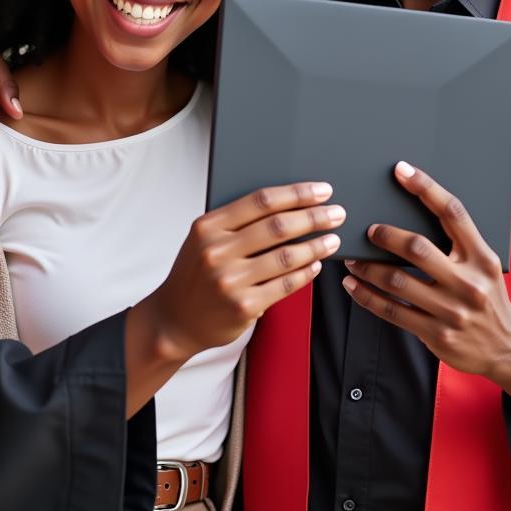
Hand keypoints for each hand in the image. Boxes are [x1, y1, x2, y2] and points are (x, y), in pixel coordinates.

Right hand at [141, 182, 344, 363]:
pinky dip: (306, 273)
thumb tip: (289, 207)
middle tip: (336, 213)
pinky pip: (285, 285)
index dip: (296, 194)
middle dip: (314, 217)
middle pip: (278, 226)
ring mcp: (230, 281)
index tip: (321, 190)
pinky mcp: (244, 306)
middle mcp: (217, 251)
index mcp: (208, 226)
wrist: (173, 320)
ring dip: (316, 246)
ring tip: (332, 239)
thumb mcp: (204, 239)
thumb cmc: (195, 274)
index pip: (261, 201)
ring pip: (286, 257)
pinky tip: (316, 265)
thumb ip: (236, 223)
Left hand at [343, 161, 510, 381]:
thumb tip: (408, 210)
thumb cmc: (487, 295)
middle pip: (417, 248)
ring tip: (352, 260)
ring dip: (367, 268)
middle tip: (368, 230)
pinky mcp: (436, 334)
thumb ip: (456, 243)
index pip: (453, 213)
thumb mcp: (483, 265)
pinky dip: (366, 296)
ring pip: (397, 281)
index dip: (426, 188)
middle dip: (386, 235)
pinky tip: (353, 285)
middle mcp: (469, 283)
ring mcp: (452, 311)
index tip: (401, 170)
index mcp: (482, 258)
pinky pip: (391, 311)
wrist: (508, 347)